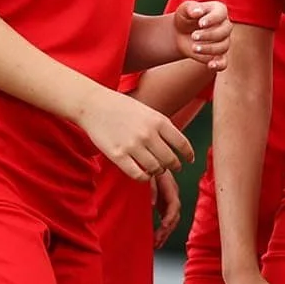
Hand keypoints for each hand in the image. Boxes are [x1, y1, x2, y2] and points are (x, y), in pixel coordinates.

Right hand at [76, 88, 194, 180]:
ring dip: (158, 171)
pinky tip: (144, 175)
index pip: (182, 143)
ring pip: (156, 169)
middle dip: (174, 165)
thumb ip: (162, 127)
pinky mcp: (118, 156)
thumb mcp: (148, 112)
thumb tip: (177, 146)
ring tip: (157, 169)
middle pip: (170, 159)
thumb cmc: (122, 108)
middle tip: (174, 167)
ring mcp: (133, 145)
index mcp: (159, 121)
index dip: (188, 155)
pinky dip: (145, 178)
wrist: (94, 105)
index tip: (189, 160)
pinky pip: (138, 175)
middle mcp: (148, 134)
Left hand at [152, 169, 182, 247]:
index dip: (170, 217)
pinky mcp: (162, 202)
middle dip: (166, 230)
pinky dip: (161, 229)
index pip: (174, 204)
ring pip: (171, 219)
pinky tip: (155, 239)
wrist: (143, 157)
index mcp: (169, 185)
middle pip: (174, 215)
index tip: (164, 226)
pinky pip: (165, 218)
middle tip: (156, 241)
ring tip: (156, 244)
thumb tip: (153, 204)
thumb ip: (151, 187)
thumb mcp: (147, 173)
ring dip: (164, 233)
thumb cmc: (145, 163)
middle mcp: (171, 193)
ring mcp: (167, 198)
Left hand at [174, 0, 230, 70]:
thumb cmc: (185, 18)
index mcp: (219, 11)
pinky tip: (210, 65)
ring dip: (208, 48)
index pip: (221, 14)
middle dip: (209, 35)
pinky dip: (219, 65)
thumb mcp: (184, 10)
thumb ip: (190, 8)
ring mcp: (224, 42)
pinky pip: (224, 62)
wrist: (180, 33)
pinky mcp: (218, 56)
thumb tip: (198, 12)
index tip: (200, 23)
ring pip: (223, 47)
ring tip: (193, 47)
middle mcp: (225, 26)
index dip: (212, 19)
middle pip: (224, 32)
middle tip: (193, 36)